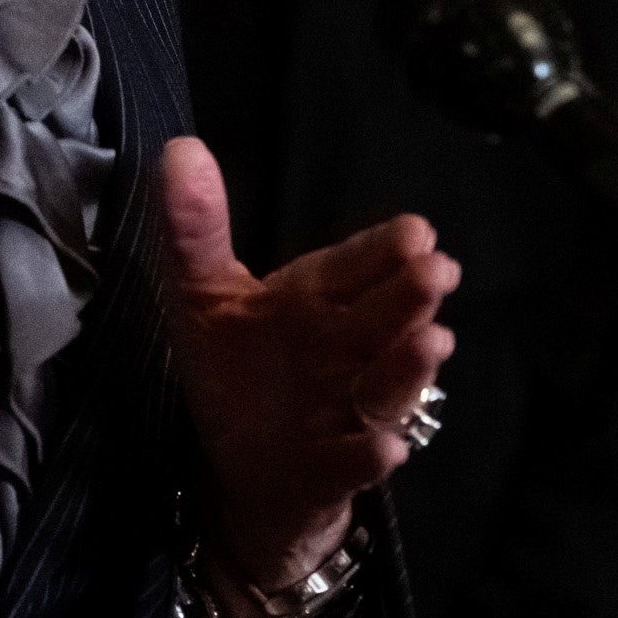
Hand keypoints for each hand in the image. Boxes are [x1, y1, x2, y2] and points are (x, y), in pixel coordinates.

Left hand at [159, 136, 458, 600]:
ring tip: (430, 343)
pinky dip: (370, 454)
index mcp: (315, 302)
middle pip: (383, 320)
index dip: (383, 250)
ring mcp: (346, 410)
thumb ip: (195, 228)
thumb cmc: (237, 372)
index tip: (416, 231)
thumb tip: (180, 147)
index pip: (355, 267)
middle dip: (410, 297)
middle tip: (437, 271)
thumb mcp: (203, 295)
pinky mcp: (333, 469)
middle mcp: (343, 351)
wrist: (240, 470)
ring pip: (385, 385)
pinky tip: (384, 446)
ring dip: (406, 368)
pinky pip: (355, 460)